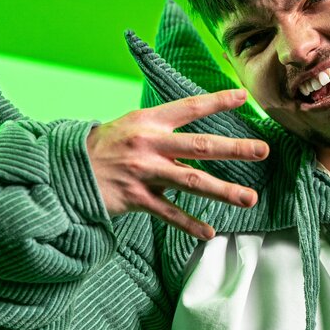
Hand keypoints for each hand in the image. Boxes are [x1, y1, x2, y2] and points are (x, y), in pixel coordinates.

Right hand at [85, 88, 268, 239]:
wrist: (66, 168)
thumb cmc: (107, 145)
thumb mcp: (133, 125)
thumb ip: (165, 128)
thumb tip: (201, 131)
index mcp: (149, 121)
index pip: (189, 108)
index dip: (216, 101)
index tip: (243, 97)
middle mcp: (149, 144)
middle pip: (199, 145)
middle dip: (234, 148)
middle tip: (262, 151)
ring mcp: (144, 172)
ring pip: (190, 181)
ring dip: (223, 191)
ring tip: (250, 198)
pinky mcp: (135, 198)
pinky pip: (168, 213)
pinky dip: (189, 223)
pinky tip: (209, 232)